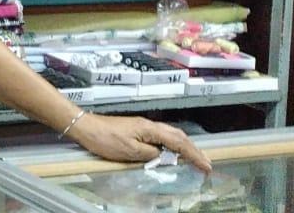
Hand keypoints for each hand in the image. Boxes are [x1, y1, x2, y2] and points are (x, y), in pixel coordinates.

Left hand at [67, 112, 212, 173]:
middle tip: (207, 164)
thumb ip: (151, 154)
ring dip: (186, 147)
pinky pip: (163, 137)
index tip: (207, 167)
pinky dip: (174, 144)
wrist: (86, 127)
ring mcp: (144, 127)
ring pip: (172, 135)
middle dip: (194, 150)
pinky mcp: (137, 130)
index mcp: (150, 129)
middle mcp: (150, 125)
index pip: (178, 143)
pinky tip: (173, 152)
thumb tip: (166, 156)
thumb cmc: (105, 139)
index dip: (194, 155)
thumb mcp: (129, 151)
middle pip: (179, 136)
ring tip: (196, 159)